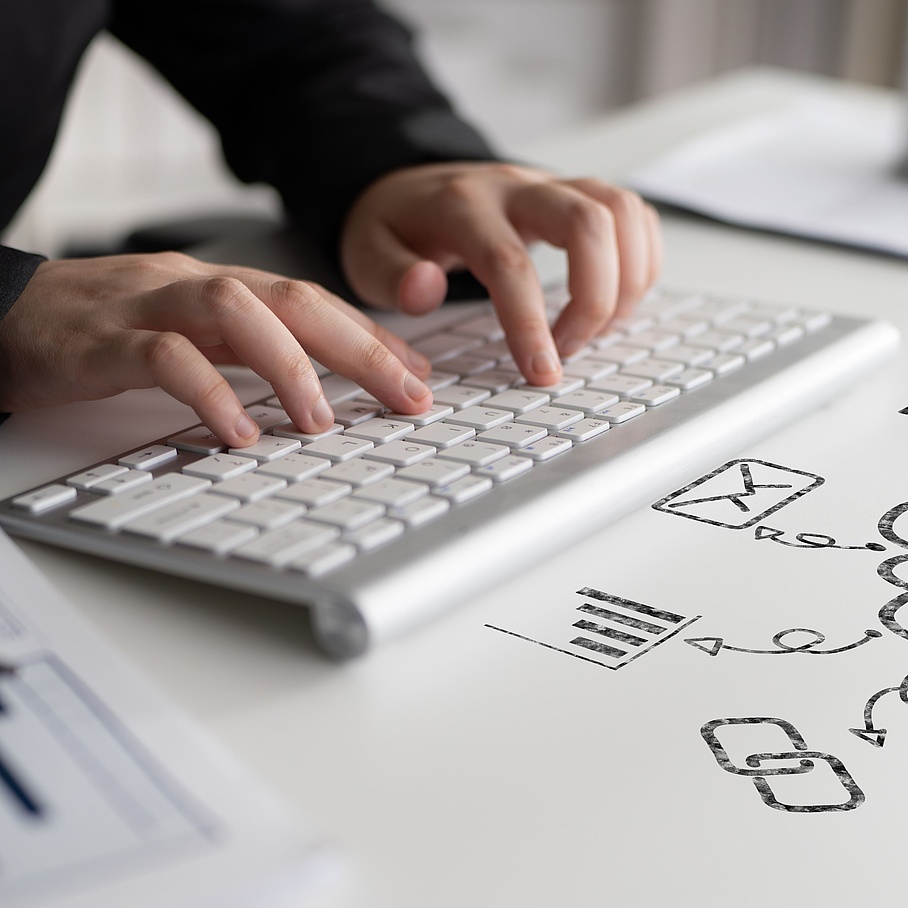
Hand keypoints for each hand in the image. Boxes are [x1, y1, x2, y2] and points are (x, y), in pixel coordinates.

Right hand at [0, 252, 431, 445]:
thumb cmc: (103, 332)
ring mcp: (148, 306)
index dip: (372, 338)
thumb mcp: (190, 339)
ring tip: (323, 421)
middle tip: (409, 397)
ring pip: (235, 314)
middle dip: (360, 349)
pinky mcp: (103, 339)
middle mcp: (195, 287)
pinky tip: (239, 434)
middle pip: (294, 301)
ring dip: (291, 368)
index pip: (314, 305)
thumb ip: (250, 359)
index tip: (419, 378)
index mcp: (222, 289)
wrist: (2, 313)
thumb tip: (320, 397)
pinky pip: (166, 359)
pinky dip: (209, 395)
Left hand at [340, 162, 661, 385]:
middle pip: (589, 221)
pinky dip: (640, 259)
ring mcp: (552, 185)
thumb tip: (425, 290)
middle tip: (571, 350)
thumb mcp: (366, 252)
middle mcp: (516, 186)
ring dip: (627, 278)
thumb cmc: (394, 226)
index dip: (531, 322)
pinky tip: (616, 301)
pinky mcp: (575, 193)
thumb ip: (391, 274)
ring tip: (599, 329)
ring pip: (621, 209)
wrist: (410, 184)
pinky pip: (632, 212)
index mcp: (462, 205)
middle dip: (595, 298)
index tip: (542, 373)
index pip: (511, 262)